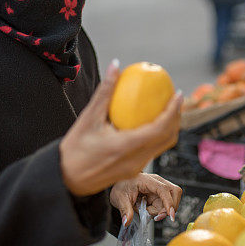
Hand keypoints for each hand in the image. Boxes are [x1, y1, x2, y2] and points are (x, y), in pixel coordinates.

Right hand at [59, 59, 181, 196]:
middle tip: (175, 99)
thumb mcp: (88, 118)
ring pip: (162, 146)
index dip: (173, 111)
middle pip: (168, 138)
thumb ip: (104, 92)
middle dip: (176, 118)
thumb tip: (115, 66)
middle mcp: (136, 160)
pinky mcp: (134, 170)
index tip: (177, 94)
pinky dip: (158, 135)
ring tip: (167, 108)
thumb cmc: (75, 150)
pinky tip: (150, 122)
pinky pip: (152, 150)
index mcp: (126, 147)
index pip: (160, 129)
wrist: (67, 179)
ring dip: (169, 127)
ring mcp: (136, 168)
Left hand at [110, 173, 182, 225]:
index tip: (171, 214)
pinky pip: (165, 204)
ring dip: (160, 210)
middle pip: (174, 192)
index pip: (163, 189)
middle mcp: (156, 182)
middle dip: (169, 207)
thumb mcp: (119, 199)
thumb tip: (127, 221)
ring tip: (145, 211)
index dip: (169, 202)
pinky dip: (158, 210)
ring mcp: (159, 188)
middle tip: (156, 216)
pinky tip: (147, 209)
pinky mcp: (159, 194)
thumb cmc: (121, 187)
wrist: (120, 185)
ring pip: (170, 201)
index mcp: (146, 180)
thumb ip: (125, 210)